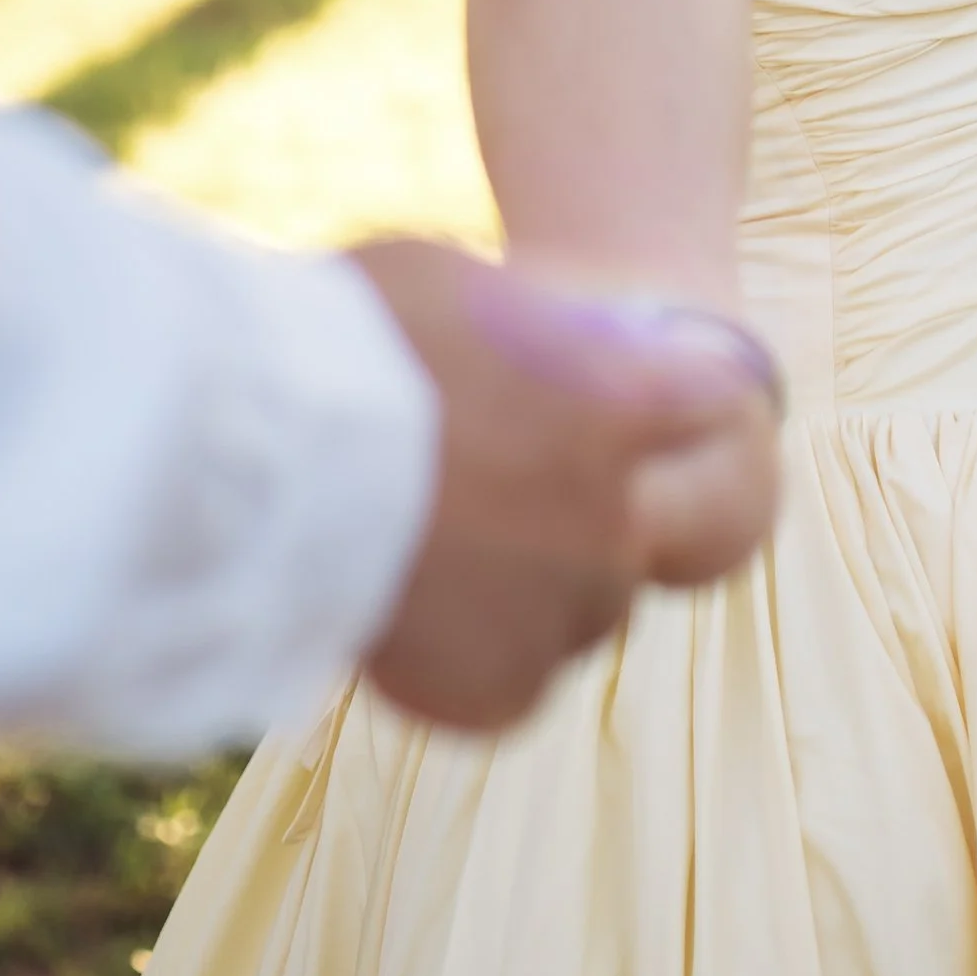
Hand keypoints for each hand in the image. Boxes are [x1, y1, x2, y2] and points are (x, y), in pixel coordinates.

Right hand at [347, 240, 781, 729]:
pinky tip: (411, 618)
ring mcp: (564, 611)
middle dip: (583, 508)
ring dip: (528, 588)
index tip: (636, 405)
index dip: (677, 402)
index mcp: (629, 400)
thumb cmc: (348, 336)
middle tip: (498, 488)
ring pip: (577, 613)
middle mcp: (620, 515)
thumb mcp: (452, 285)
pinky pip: (509, 682)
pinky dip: (471, 660)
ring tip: (433, 553)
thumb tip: (511, 345)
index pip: (714, 405)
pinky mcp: (496, 690)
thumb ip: (515, 330)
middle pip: (643, 525)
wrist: (262, 451)